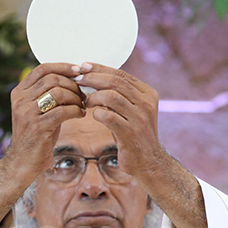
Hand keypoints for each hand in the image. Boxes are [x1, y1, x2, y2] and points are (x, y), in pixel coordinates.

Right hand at [7, 63, 85, 183]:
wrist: (24, 162)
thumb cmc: (37, 135)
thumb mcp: (38, 110)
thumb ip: (48, 94)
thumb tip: (74, 77)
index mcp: (19, 92)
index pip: (42, 69)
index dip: (63, 67)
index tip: (79, 71)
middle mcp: (20, 100)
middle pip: (52, 79)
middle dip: (73, 85)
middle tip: (84, 94)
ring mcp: (27, 113)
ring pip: (58, 93)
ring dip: (76, 98)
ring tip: (82, 105)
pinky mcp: (37, 127)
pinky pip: (62, 111)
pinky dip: (76, 111)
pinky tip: (81, 114)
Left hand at [76, 62, 166, 179]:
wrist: (149, 162)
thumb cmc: (134, 134)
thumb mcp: (132, 110)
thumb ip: (121, 95)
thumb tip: (95, 76)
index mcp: (148, 94)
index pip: (121, 74)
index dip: (100, 68)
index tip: (83, 66)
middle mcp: (146, 103)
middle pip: (116, 82)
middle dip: (93, 78)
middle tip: (78, 80)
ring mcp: (140, 118)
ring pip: (111, 96)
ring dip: (93, 97)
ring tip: (85, 102)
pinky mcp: (131, 133)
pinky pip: (108, 116)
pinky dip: (96, 113)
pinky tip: (92, 115)